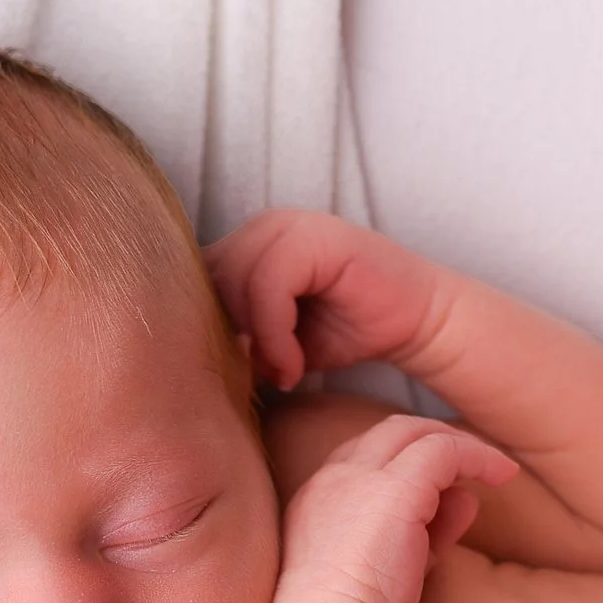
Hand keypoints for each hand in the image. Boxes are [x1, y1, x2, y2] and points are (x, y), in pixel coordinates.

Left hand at [206, 211, 445, 392]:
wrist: (416, 322)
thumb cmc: (344, 331)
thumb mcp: (273, 342)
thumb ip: (234, 337)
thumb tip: (186, 359)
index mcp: (245, 244)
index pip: (191, 282)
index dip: (204, 332)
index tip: (238, 373)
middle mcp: (261, 227)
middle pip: (206, 281)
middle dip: (227, 337)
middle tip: (262, 377)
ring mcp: (288, 225)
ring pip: (233, 282)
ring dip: (254, 341)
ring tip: (282, 373)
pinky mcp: (315, 237)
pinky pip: (269, 284)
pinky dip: (274, 333)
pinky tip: (294, 365)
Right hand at [273, 415, 517, 602]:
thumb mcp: (393, 566)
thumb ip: (427, 529)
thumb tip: (466, 498)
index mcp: (319, 498)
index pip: (367, 457)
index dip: (408, 463)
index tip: (444, 489)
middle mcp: (333, 477)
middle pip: (388, 433)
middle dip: (433, 439)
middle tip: (472, 459)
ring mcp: (359, 477)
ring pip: (414, 432)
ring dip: (457, 444)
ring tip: (494, 466)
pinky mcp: (395, 488)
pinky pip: (444, 451)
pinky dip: (477, 456)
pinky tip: (503, 474)